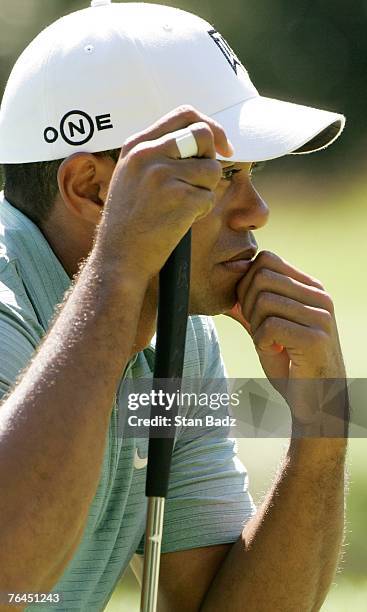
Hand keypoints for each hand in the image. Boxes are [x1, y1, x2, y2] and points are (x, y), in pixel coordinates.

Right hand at [95, 106, 232, 279]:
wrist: (118, 258)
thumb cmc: (129, 224)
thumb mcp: (131, 177)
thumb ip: (158, 154)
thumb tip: (201, 140)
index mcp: (136, 145)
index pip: (184, 115)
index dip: (210, 125)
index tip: (222, 146)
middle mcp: (148, 154)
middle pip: (203, 135)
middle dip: (211, 158)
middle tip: (202, 182)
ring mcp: (164, 175)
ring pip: (211, 170)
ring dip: (205, 190)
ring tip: (180, 209)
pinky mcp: (180, 198)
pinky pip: (209, 197)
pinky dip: (201, 212)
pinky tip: (178, 223)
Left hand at [226, 251, 346, 429]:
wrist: (315, 401)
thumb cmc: (291, 364)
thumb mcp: (269, 328)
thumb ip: (253, 305)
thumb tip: (225, 284)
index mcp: (311, 288)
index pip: (267, 259)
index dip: (247, 282)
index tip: (251, 311)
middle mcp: (320, 297)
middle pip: (262, 275)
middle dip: (247, 303)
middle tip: (257, 328)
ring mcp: (321, 316)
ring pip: (265, 300)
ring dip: (255, 325)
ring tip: (267, 341)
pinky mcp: (316, 338)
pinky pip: (270, 326)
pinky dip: (262, 341)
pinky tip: (274, 351)